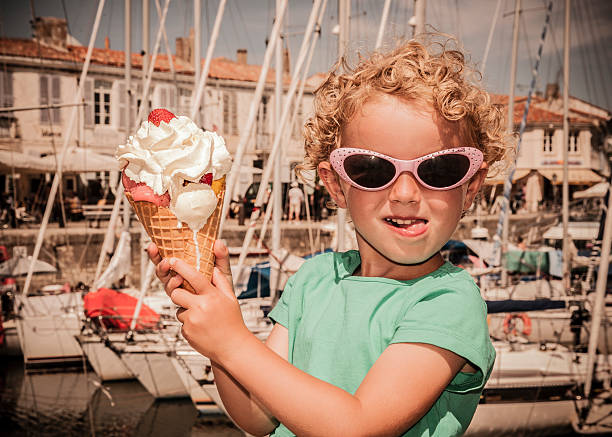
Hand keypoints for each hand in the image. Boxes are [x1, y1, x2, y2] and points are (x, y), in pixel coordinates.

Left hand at [147, 240, 247, 361]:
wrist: (232, 347)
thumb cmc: (232, 322)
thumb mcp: (231, 299)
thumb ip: (221, 282)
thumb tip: (214, 269)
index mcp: (212, 296)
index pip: (194, 277)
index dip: (181, 267)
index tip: (173, 260)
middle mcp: (201, 307)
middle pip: (176, 293)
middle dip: (179, 293)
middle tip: (189, 297)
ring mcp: (192, 320)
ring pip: (178, 309)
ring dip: (186, 311)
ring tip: (202, 318)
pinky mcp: (186, 332)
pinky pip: (181, 323)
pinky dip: (189, 324)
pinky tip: (201, 328)